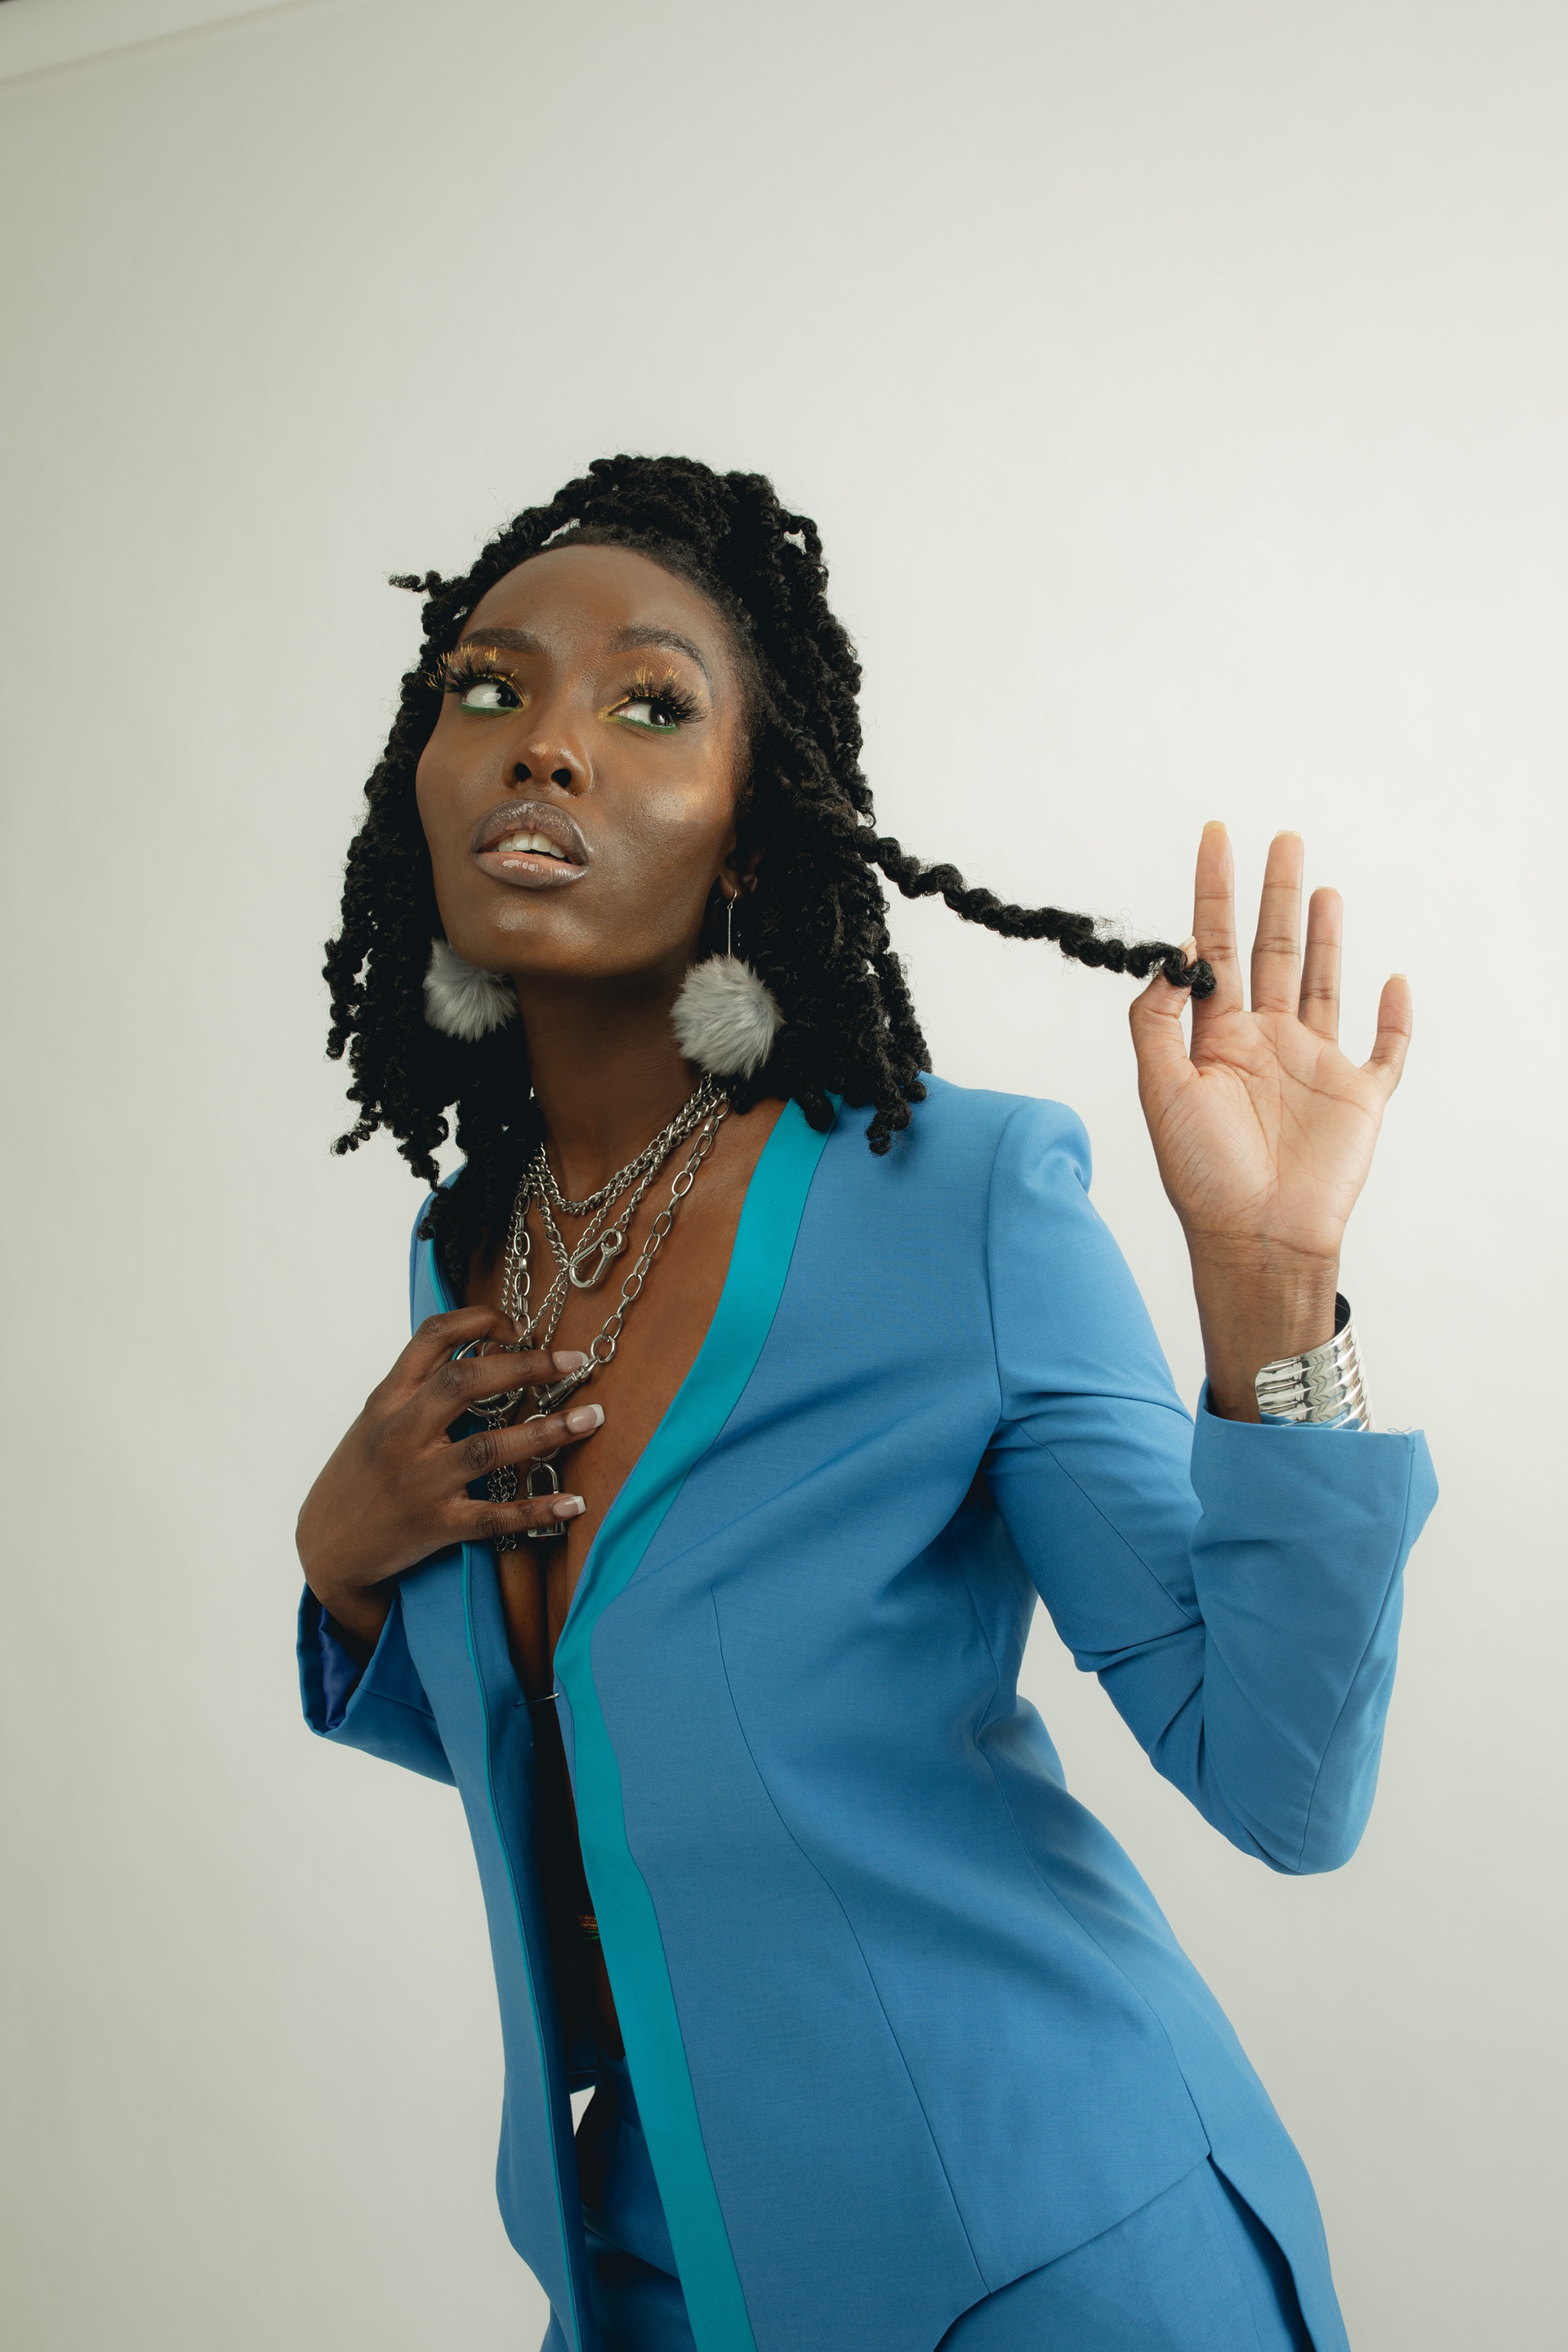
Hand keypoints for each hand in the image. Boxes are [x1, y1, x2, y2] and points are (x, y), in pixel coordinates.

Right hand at [295, 1307, 605, 1648]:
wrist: (326, 1548)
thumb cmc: (361, 1474)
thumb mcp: (376, 1419)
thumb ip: (421, 1385)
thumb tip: (489, 1346)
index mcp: (387, 1399)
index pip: (431, 1338)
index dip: (479, 1321)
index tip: (519, 1326)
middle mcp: (401, 1433)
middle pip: (464, 1383)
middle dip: (523, 1366)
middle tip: (572, 1362)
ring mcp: (418, 1481)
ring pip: (488, 1449)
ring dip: (546, 1432)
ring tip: (591, 1418)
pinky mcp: (434, 1526)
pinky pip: (494, 1517)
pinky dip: (537, 1510)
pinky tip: (574, 1502)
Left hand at [1129, 824, 1410, 1417]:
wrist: (1256, 1237)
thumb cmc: (1201, 1174)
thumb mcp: (1160, 1089)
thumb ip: (1157, 1020)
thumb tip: (1171, 958)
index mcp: (1217, 1039)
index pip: (1213, 949)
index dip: (1212, 893)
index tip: (1216, 838)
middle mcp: (1266, 1043)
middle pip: (1273, 953)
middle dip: (1274, 896)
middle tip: (1281, 839)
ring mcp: (1315, 1067)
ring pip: (1324, 985)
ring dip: (1325, 936)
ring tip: (1320, 887)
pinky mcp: (1358, 1097)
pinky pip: (1385, 1049)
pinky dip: (1393, 1017)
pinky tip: (1391, 979)